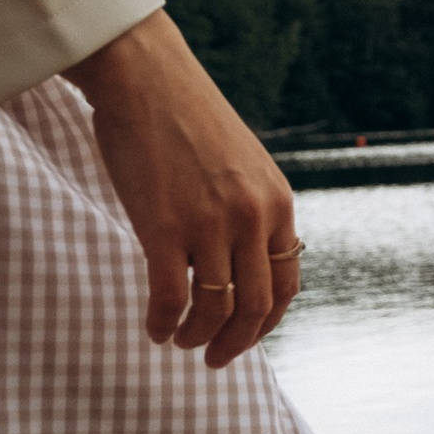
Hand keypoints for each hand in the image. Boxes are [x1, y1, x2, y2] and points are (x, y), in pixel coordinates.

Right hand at [66, 10, 302, 367]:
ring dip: (197, 337)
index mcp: (277, 202)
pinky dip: (163, 323)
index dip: (267, 322)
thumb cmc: (183, 115)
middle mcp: (252, 217)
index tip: (246, 336)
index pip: (288, 284)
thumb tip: (241, 261)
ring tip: (180, 341)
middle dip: (235, 343)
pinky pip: (171, 298)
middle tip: (214, 359)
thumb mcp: (241, 162)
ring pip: (215, 309)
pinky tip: (154, 329)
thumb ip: (249, 208)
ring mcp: (210, 223)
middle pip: (256, 307)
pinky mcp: (164, 227)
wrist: (145, 75)